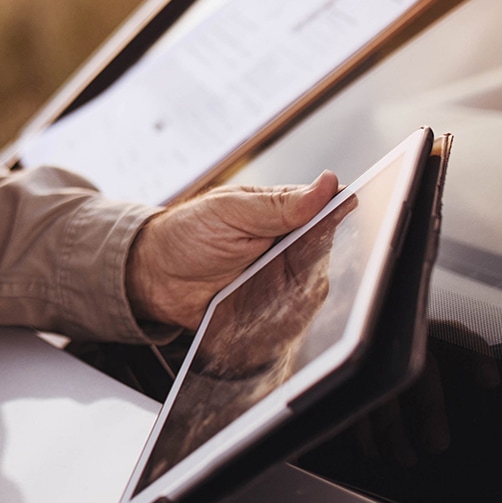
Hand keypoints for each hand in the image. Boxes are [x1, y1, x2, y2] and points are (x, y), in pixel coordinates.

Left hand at [125, 172, 338, 328]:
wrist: (154, 278)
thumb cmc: (187, 234)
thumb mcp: (230, 210)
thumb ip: (279, 204)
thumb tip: (328, 184)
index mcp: (283, 213)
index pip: (327, 212)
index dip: (341, 215)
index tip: (348, 216)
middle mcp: (289, 247)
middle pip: (328, 255)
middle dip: (320, 259)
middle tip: (294, 258)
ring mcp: (282, 280)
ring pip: (316, 289)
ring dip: (305, 290)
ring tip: (276, 286)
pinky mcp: (271, 311)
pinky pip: (294, 318)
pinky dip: (291, 318)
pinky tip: (279, 313)